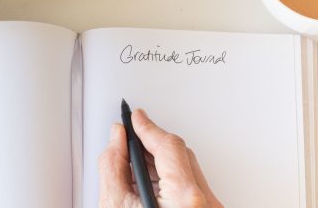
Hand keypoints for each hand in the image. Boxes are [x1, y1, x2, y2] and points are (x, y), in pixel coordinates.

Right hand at [98, 109, 221, 207]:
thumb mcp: (115, 205)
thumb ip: (113, 166)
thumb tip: (117, 139)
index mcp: (183, 198)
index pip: (168, 145)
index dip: (148, 127)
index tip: (136, 118)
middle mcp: (204, 203)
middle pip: (180, 154)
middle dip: (152, 144)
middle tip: (131, 138)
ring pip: (187, 170)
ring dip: (161, 163)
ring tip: (136, 166)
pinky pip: (192, 186)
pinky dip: (171, 180)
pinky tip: (151, 184)